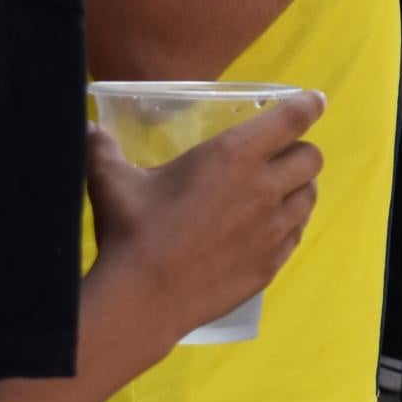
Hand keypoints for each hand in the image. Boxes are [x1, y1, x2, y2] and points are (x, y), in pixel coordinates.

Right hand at [85, 91, 323, 351]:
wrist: (143, 300)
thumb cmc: (132, 233)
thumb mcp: (112, 182)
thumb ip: (102, 149)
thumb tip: (86, 127)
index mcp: (235, 155)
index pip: (292, 120)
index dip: (307, 106)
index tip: (314, 101)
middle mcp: (264, 187)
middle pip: (312, 157)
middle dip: (299, 152)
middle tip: (278, 158)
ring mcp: (273, 228)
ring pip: (309, 195)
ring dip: (298, 188)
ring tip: (275, 193)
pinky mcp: (272, 262)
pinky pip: (296, 233)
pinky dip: (288, 225)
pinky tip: (266, 230)